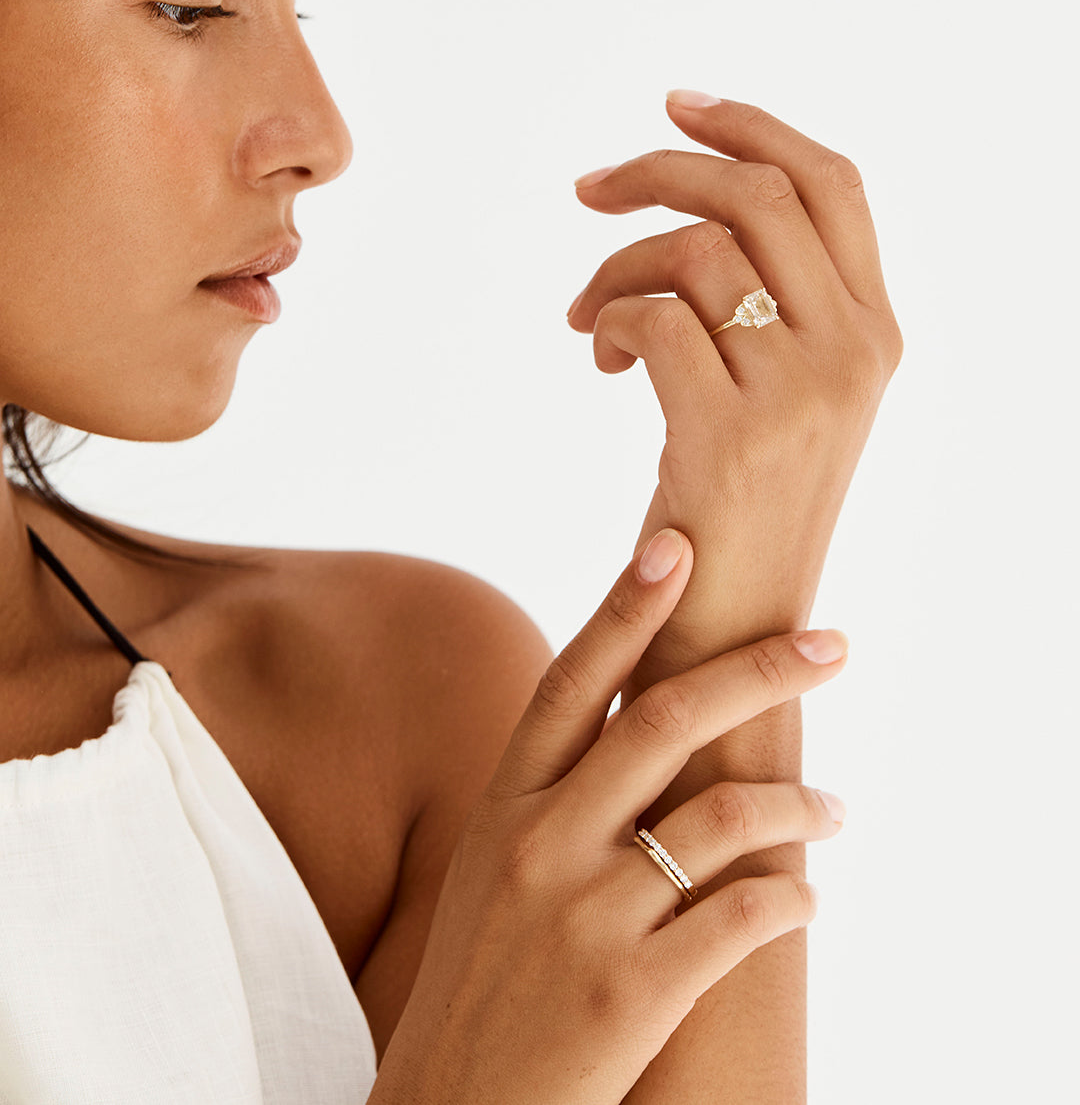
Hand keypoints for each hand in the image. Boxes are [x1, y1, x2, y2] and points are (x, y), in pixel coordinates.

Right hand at [369, 530, 848, 1104]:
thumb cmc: (486, 978)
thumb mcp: (495, 867)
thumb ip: (556, 794)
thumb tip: (640, 717)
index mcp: (504, 804)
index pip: (572, 681)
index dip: (625, 607)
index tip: (677, 547)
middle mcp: (540, 844)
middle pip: (665, 721)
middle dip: (761, 670)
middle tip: (832, 644)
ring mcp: (585, 918)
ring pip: (725, 817)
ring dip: (801, 803)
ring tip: (836, 808)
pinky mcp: (632, 992)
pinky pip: (743, 917)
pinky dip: (792, 897)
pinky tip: (807, 896)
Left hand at [567, 93, 902, 678]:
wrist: (733, 631)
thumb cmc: (744, 505)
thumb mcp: (788, 393)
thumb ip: (775, 301)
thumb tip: (700, 203)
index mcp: (877, 332)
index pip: (831, 184)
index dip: (753, 127)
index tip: (676, 106)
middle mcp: (856, 352)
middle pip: (756, 195)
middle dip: (660, 171)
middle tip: (591, 191)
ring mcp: (802, 393)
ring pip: (695, 250)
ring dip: (616, 265)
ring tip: (589, 317)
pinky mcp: (733, 435)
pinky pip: (653, 316)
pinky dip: (609, 320)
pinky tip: (600, 356)